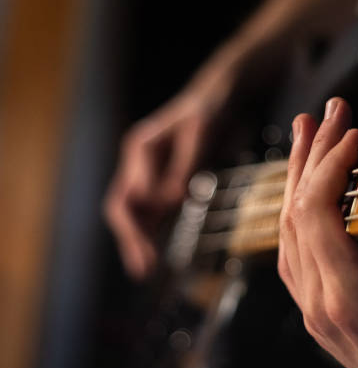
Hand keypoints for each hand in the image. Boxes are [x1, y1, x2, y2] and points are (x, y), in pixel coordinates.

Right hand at [104, 45, 243, 279]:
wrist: (221, 97)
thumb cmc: (210, 110)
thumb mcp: (200, 132)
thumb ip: (185, 165)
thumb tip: (170, 199)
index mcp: (140, 149)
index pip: (129, 196)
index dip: (137, 226)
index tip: (149, 250)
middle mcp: (139, 163)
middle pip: (124, 208)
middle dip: (131, 239)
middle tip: (143, 270)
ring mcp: (150, 173)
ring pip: (135, 213)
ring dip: (138, 240)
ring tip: (146, 269)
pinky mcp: (164, 180)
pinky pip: (152, 211)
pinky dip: (152, 232)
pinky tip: (158, 252)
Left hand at [278, 97, 357, 367]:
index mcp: (352, 301)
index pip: (317, 218)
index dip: (329, 167)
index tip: (352, 134)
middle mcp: (320, 306)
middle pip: (296, 217)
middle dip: (311, 158)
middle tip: (326, 114)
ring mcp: (313, 309)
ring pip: (288, 232)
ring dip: (300, 179)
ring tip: (308, 136)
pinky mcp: (318, 308)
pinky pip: (296, 250)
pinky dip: (301, 209)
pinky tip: (308, 185)